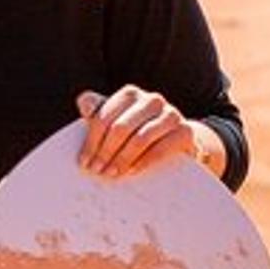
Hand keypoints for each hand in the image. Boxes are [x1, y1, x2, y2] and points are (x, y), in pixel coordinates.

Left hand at [76, 87, 193, 178]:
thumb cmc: (140, 130)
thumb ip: (98, 111)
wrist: (179, 141)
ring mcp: (170, 114)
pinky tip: (131, 172)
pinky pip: (160, 149)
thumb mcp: (118, 119)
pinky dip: (143, 162)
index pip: (104, 117)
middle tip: (97, 171)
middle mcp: (151, 99)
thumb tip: (84, 104)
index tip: (84, 162)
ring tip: (111, 174)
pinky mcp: (185, 131)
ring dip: (122, 159)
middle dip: (105, 152)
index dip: (92, 141)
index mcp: (130, 94)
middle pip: (120, 128)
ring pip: (139, 138)